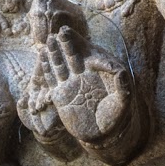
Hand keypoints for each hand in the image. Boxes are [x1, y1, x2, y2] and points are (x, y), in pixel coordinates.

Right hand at [34, 26, 129, 144]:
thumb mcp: (122, 101)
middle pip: (72, 56)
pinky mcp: (61, 96)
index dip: (80, 44)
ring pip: (61, 65)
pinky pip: (52, 79)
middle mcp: (82, 76)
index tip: (75, 35)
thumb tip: (122, 71)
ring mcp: (71, 85)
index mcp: (97, 74)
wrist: (101, 134)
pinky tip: (42, 58)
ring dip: (55, 54)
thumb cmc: (115, 116)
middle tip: (60, 32)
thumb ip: (122, 86)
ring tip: (48, 41)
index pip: (87, 54)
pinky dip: (47, 69)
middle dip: (66, 44)